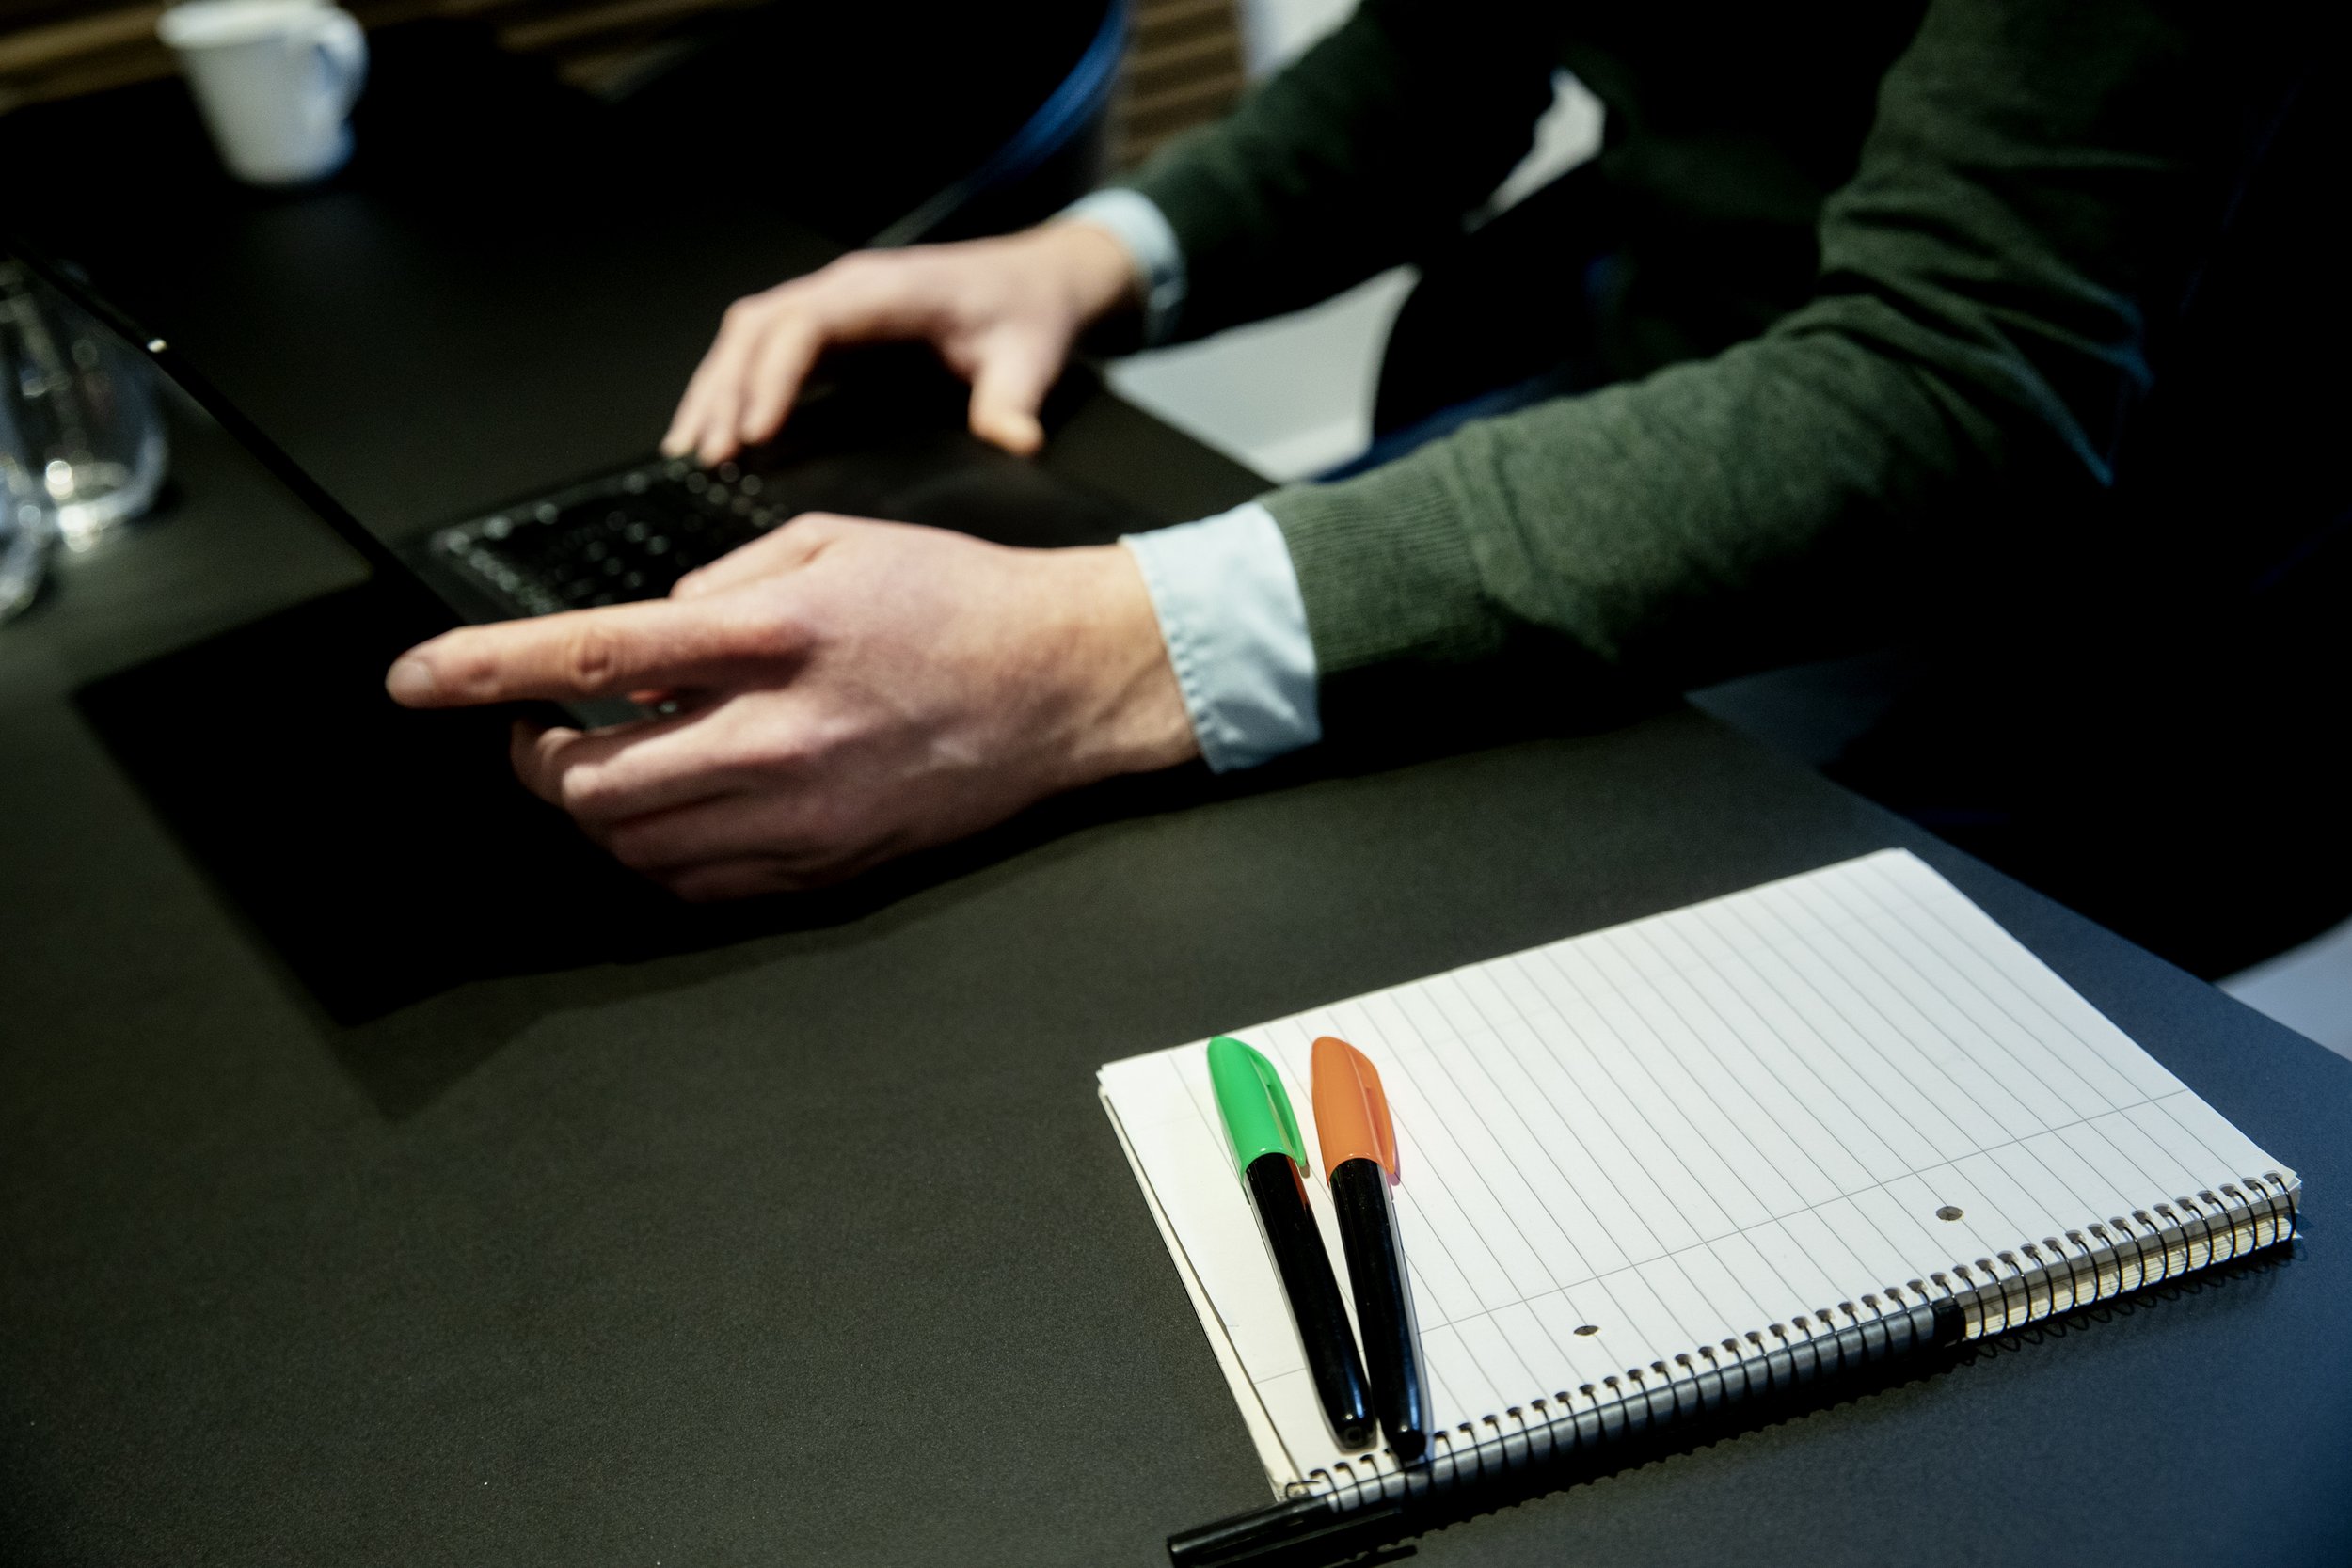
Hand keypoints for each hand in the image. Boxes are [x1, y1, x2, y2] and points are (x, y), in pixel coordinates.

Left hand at [384, 516, 1197, 898]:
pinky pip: (703, 887)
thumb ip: (721, 581)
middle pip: (596, 783)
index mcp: (775, 634)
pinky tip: (678, 813)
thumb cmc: (956, 601)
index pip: (594, 654)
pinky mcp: (831, 866)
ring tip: (608, 772)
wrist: (1066, 683)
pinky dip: (661, 855)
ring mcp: (807, 814)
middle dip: (536, 764)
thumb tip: (644, 639)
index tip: (412, 681)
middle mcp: (782, 734)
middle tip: (537, 737)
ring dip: (596, 813)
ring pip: (638, 847)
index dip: (484, 670)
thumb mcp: (834, 539)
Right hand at [664, 222, 1139, 465]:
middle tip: (703, 457)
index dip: (773, 377)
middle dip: (724, 390)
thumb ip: (1015, 403)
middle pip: (759, 327)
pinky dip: (735, 385)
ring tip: (688, 451)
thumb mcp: (1031, 360)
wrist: (1034, 281)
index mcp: (888, 291)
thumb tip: (1016, 443)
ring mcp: (834, 301)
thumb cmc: (1027, 316)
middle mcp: (848, 287)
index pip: (806, 325)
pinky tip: (718, 432)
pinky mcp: (831, 324)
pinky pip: (766, 346)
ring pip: (750, 334)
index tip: (753, 434)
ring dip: (716, 388)